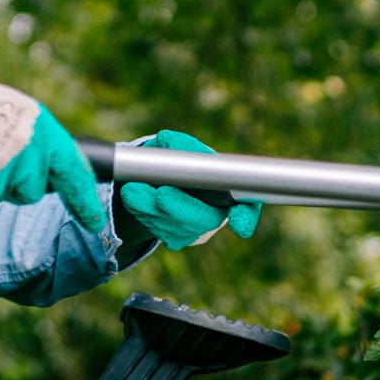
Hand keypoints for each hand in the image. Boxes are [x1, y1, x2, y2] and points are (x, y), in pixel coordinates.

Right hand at [0, 63, 106, 229]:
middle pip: (29, 192)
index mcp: (41, 128)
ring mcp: (0, 171)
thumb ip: (28, 140)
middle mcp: (26, 151)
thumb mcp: (9, 111)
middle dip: (10, 184)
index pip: (73, 170)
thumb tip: (38, 170)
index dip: (84, 200)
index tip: (92, 220)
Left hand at [117, 130, 262, 249]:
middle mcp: (217, 213)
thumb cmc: (181, 158)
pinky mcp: (175, 238)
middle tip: (160, 194)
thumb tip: (169, 142)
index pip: (248, 206)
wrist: (162, 177)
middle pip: (204, 220)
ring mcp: (196, 231)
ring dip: (152, 210)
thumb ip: (180, 144)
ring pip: (177, 228)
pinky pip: (160, 231)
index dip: (245, 217)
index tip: (239, 227)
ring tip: (132, 190)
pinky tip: (132, 198)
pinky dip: (143, 214)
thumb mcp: (181, 146)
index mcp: (230, 190)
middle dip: (179, 208)